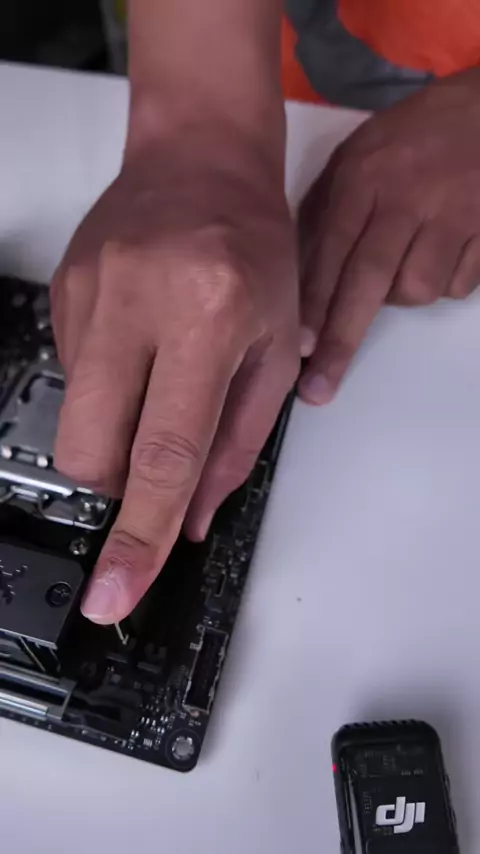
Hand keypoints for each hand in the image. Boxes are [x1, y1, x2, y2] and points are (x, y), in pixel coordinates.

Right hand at [52, 130, 297, 623]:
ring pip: (74, 419)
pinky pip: (73, 378)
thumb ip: (236, 442)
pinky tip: (139, 347)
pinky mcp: (61, 292)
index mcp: (208, 315)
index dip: (139, 534)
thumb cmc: (256, 250)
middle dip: (118, 485)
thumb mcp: (275, 349)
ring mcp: (88, 294)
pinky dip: (107, 389)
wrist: (201, 161)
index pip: (165, 451)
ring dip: (114, 433)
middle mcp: (136, 301)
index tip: (115, 593)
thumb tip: (188, 518)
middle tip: (156, 459)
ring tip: (157, 379)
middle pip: (91, 449)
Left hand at [298, 68, 479, 404]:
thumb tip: (298, 277)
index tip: (299, 350)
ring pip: (417, 290)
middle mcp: (406, 197)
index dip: (315, 304)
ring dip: (403, 295)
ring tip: (404, 263)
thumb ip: (326, 210)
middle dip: (341, 339)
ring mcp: (452, 214)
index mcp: (364, 176)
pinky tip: (441, 253)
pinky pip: (459, 285)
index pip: (331, 250)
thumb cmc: (413, 135)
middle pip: (370, 281)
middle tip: (320, 388)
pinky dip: (445, 283)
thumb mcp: (357, 156)